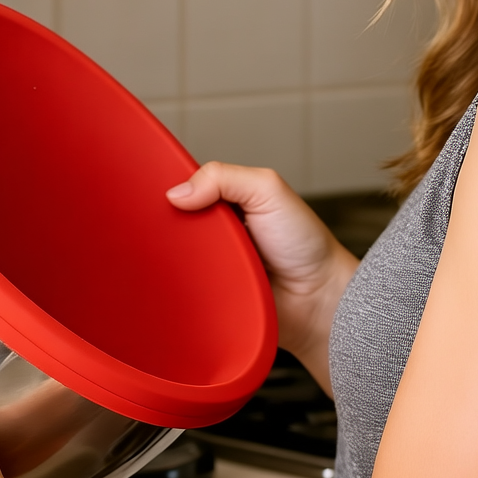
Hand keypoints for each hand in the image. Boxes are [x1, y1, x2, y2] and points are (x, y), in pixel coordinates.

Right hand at [167, 163, 357, 387]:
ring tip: (177, 259)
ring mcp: (211, 264)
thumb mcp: (268, 190)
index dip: (174, 189)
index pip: (188, 188)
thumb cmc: (304, 244)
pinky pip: (183, 290)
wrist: (317, 299)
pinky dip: (180, 287)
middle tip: (172, 230)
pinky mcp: (208, 296)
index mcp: (228, 200)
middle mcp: (217, 231)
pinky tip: (178, 284)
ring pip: (175, 258)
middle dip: (170, 226)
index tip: (159, 195)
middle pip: (176, 223)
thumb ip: (225, 178)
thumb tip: (179, 192)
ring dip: (174, 258)